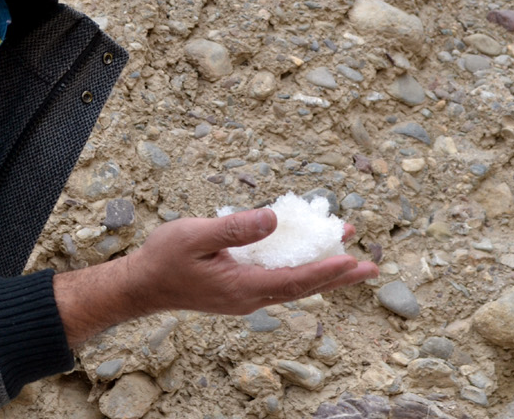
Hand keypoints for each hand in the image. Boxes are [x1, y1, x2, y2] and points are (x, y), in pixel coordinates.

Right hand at [53, 208, 377, 346]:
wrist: (142, 285)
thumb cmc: (164, 258)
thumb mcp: (196, 235)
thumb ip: (236, 227)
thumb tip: (273, 218)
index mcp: (243, 287)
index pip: (295, 280)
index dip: (327, 271)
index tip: (353, 261)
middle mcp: (250, 296)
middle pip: (304, 287)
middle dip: (338, 275)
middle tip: (371, 267)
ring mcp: (246, 295)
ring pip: (294, 284)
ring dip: (323, 270)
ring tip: (350, 253)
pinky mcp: (241, 289)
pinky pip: (280, 279)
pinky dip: (301, 267)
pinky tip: (309, 252)